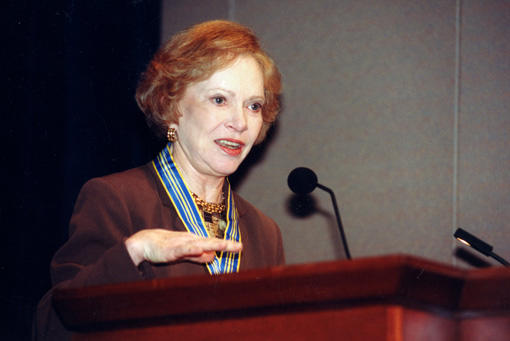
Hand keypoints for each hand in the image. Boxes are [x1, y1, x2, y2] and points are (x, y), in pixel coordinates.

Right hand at [125, 229, 242, 265]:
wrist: (145, 242)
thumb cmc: (165, 246)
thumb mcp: (184, 253)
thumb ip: (198, 256)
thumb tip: (213, 256)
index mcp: (194, 242)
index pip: (213, 244)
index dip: (226, 245)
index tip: (239, 247)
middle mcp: (190, 241)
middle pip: (210, 242)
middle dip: (225, 244)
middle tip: (240, 246)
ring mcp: (181, 244)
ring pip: (199, 244)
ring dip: (212, 244)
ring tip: (225, 245)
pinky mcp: (171, 250)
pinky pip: (183, 249)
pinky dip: (192, 249)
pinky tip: (200, 249)